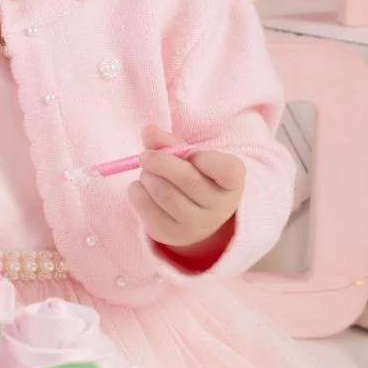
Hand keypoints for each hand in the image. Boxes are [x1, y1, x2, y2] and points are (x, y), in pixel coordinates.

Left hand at [127, 124, 243, 257]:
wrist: (194, 214)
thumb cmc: (195, 176)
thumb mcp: (189, 157)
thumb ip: (171, 142)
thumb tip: (148, 131)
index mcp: (231, 182)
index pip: (229, 170)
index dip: (207, 158)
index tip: (192, 154)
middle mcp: (220, 207)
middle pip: (186, 179)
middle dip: (159, 161)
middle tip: (144, 156)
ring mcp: (197, 226)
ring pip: (164, 193)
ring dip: (147, 176)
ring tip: (147, 173)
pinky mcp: (172, 236)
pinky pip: (147, 209)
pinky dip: (136, 192)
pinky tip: (142, 188)